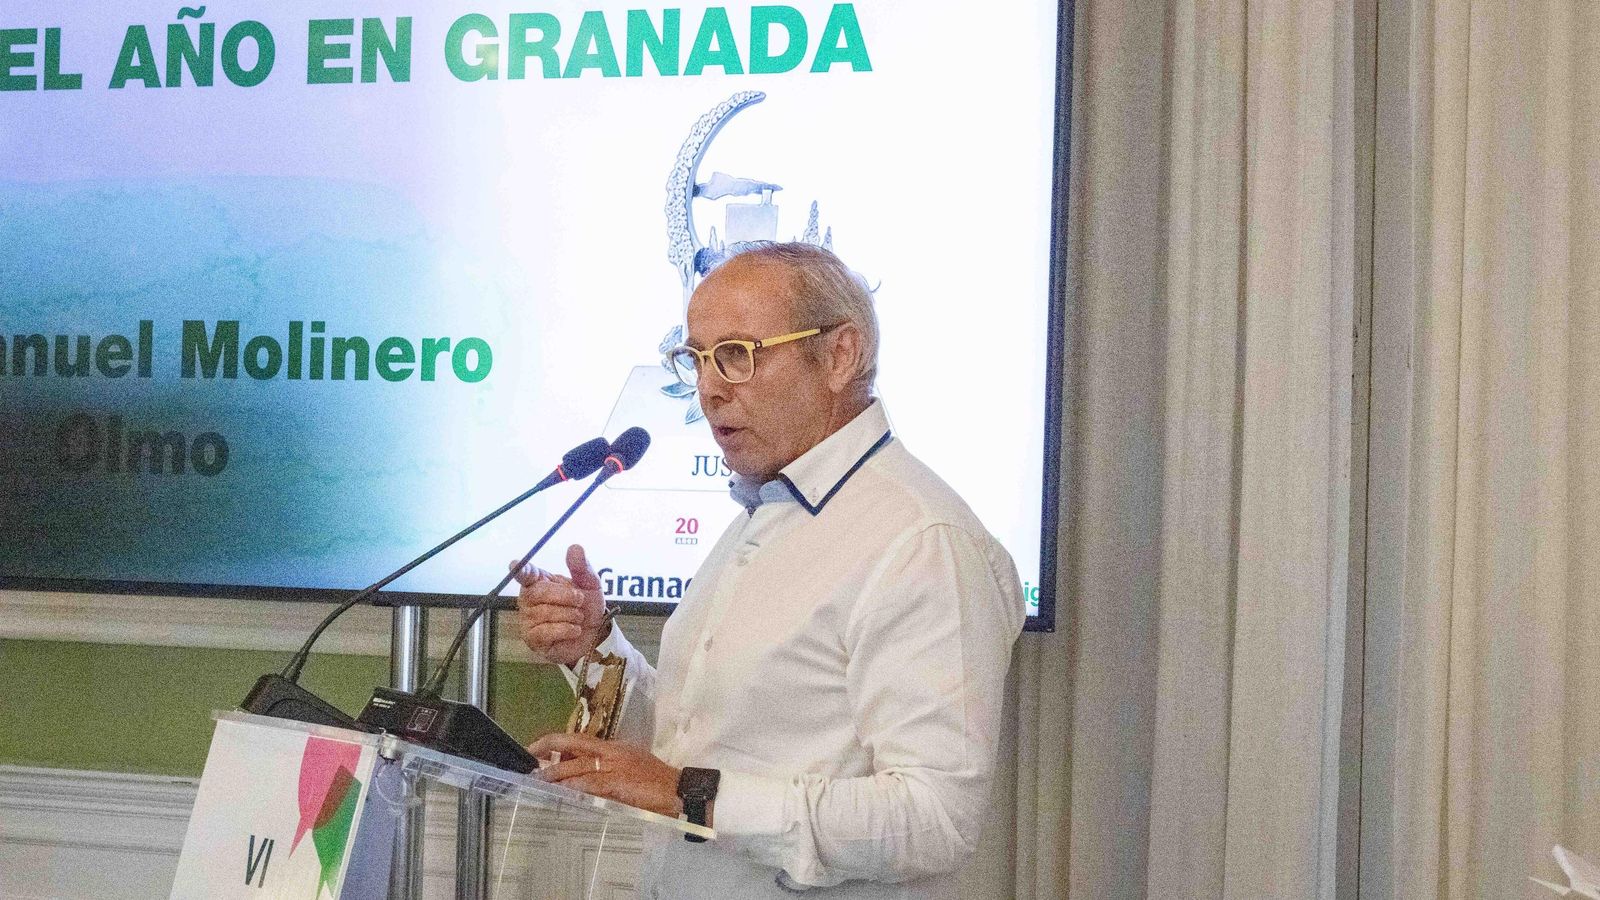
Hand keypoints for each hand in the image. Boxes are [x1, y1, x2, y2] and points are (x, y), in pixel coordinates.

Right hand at [512, 544, 607, 666]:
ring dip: (570, 615)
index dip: (521, 570)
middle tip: (580, 601)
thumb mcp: (590, 584)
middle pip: (539, 592)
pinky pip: (546, 631)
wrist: (595, 634)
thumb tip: (575, 547)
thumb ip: (581, 567)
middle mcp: (529, 599)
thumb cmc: (586, 606)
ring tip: (577, 618)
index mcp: (539, 581)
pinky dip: (566, 629)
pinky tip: (573, 630)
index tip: (514, 565)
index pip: (526, 574)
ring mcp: (528, 619)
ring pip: (545, 613)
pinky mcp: (532, 638)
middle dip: (565, 596)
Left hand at [530, 732, 683, 818]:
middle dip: (547, 746)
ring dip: (555, 773)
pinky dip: (573, 787)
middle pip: (572, 742)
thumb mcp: (629, 768)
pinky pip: (590, 783)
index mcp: (614, 746)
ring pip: (577, 765)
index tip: (537, 748)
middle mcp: (611, 751)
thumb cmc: (656, 782)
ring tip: (538, 780)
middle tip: (528, 756)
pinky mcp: (618, 782)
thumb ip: (605, 769)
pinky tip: (561, 791)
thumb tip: (579, 776)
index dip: (555, 742)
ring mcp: (614, 765)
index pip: (578, 739)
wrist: (679, 790)